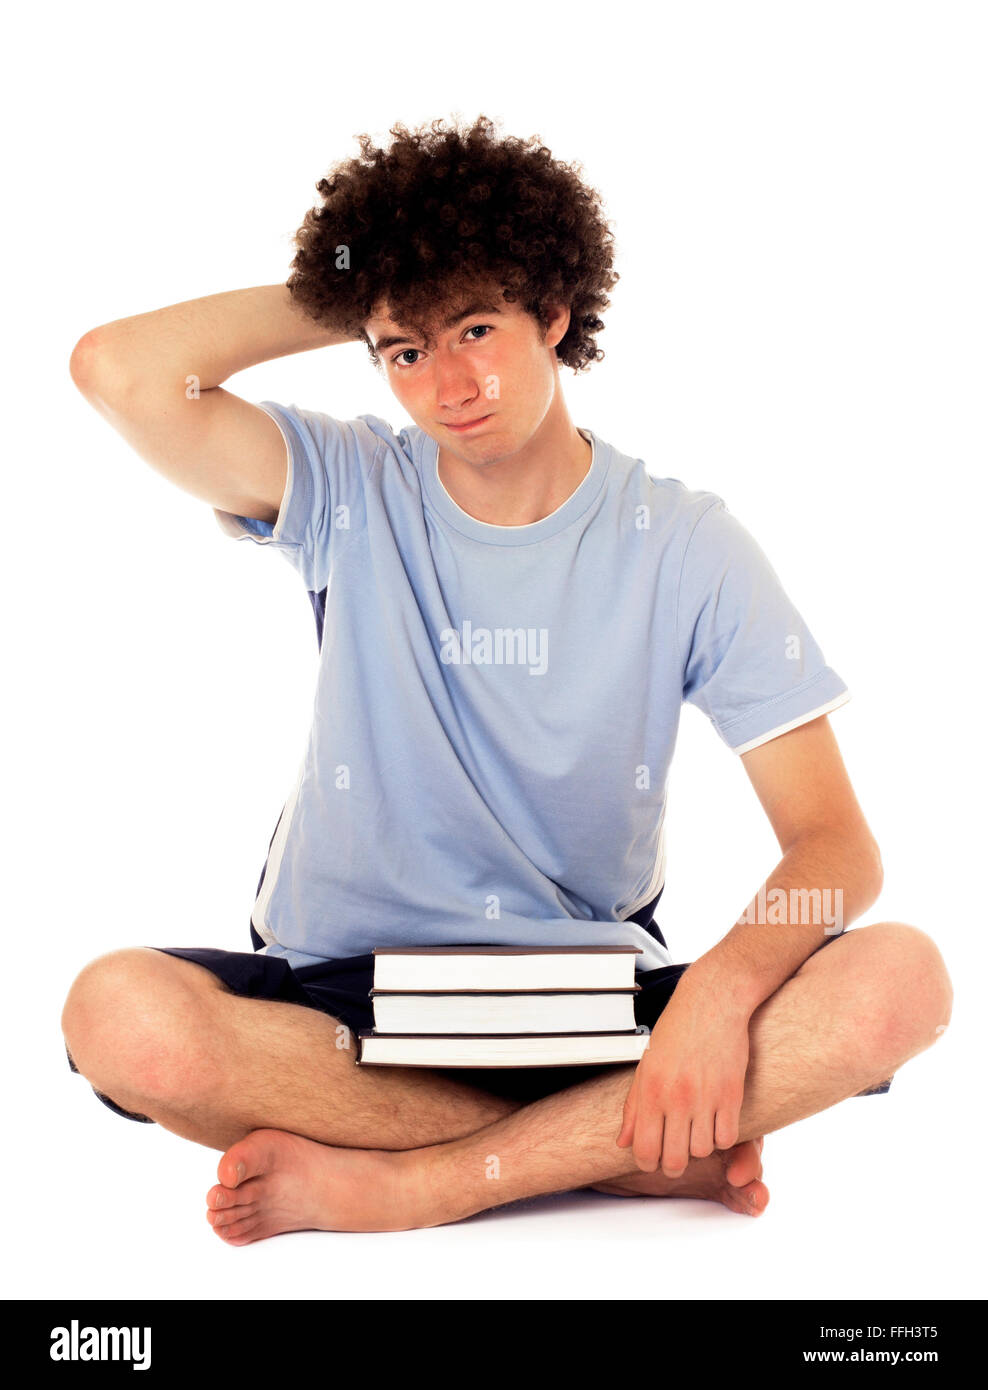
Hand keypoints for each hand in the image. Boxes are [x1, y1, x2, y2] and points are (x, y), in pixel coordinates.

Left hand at [616, 989, 750, 1175]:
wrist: (711, 1003)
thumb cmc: (676, 1032)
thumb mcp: (645, 1066)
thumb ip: (633, 1108)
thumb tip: (623, 1143)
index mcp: (651, 1091)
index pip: (644, 1150)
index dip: (647, 1163)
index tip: (653, 1160)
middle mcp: (677, 1097)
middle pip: (675, 1159)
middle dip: (673, 1164)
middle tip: (675, 1156)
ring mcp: (706, 1096)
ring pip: (702, 1151)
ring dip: (699, 1147)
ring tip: (696, 1131)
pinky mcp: (732, 1094)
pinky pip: (727, 1137)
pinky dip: (721, 1137)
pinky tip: (715, 1123)